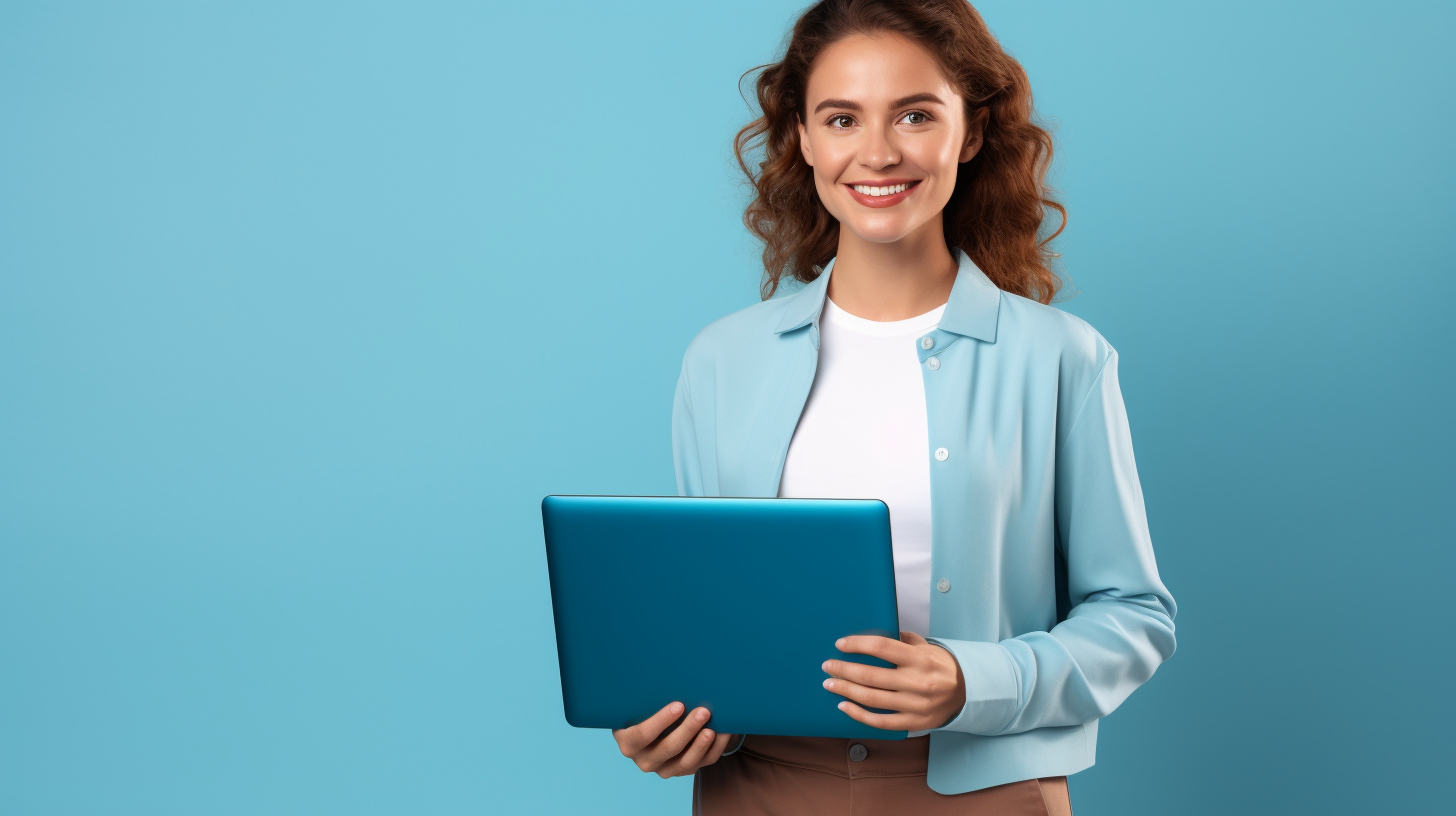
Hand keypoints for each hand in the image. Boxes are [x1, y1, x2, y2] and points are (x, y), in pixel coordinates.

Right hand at [612, 702, 736, 777]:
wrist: (653, 728)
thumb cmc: (645, 709)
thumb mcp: (640, 705)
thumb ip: (647, 697)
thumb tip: (669, 674)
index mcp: (629, 742)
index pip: (642, 735)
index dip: (660, 721)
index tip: (679, 705)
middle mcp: (645, 760)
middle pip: (668, 748)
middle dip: (687, 730)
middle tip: (703, 711)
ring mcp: (665, 769)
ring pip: (686, 762)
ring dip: (701, 744)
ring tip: (713, 728)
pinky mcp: (683, 771)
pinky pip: (702, 764)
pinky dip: (714, 749)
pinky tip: (723, 733)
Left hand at [822, 631, 965, 730]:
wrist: (968, 691)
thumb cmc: (940, 665)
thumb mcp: (925, 646)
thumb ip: (901, 639)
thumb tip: (872, 633)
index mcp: (919, 658)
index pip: (881, 647)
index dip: (857, 645)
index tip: (840, 644)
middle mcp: (917, 682)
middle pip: (871, 675)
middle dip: (844, 669)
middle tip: (827, 666)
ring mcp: (915, 704)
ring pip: (872, 699)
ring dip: (846, 690)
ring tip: (830, 683)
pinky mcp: (914, 722)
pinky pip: (881, 722)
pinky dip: (859, 715)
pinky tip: (844, 706)